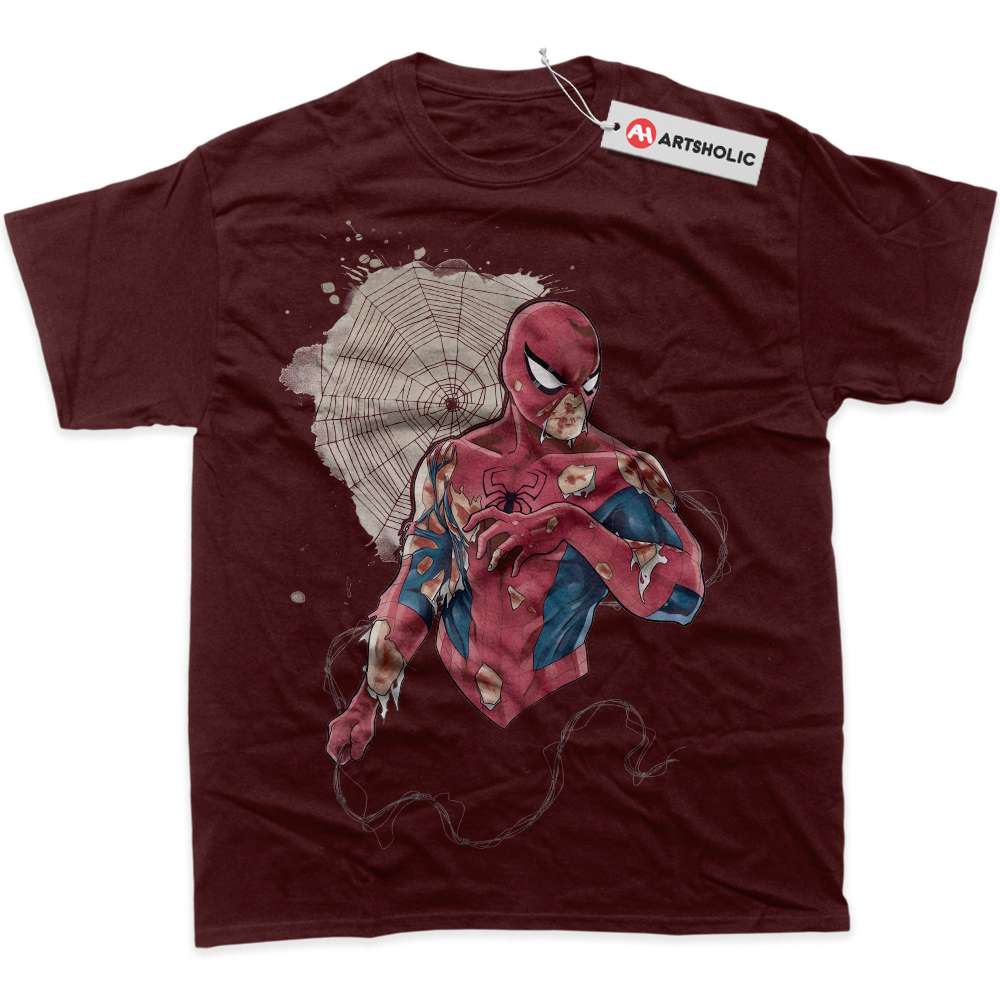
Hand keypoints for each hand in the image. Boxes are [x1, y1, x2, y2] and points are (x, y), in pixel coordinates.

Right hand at [326, 689, 376, 764]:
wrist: (364, 704)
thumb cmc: (364, 720)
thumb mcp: (363, 737)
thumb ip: (357, 749)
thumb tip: (354, 757)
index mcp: (337, 734)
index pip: (331, 750)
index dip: (338, 757)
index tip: (346, 759)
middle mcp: (333, 729)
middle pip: (334, 746)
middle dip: (342, 751)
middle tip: (353, 752)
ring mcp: (334, 725)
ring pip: (336, 740)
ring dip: (344, 744)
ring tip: (355, 743)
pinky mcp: (338, 723)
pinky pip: (338, 735)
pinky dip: (344, 738)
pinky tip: (353, 737)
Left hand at [465, 503, 586, 575]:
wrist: (563, 520)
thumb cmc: (542, 520)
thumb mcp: (524, 519)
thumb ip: (511, 523)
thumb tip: (498, 528)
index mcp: (511, 517)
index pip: (489, 512)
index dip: (475, 518)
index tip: (466, 527)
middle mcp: (514, 525)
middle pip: (491, 531)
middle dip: (481, 543)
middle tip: (478, 555)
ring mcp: (522, 536)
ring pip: (502, 548)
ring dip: (494, 559)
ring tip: (490, 567)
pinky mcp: (531, 546)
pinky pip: (519, 559)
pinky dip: (515, 568)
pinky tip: (513, 573)